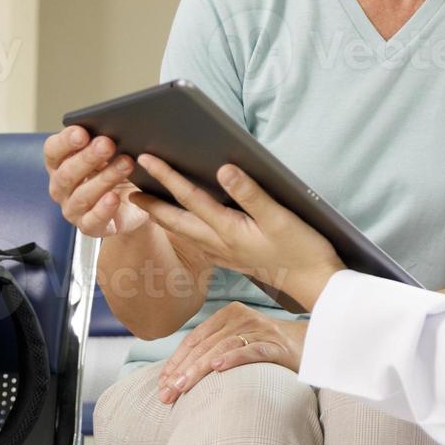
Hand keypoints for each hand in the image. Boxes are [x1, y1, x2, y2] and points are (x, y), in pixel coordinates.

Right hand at [44, 126, 145, 238]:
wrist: (135, 204)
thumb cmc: (118, 172)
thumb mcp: (113, 154)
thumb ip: (107, 141)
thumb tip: (117, 125)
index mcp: (61, 164)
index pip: (53, 150)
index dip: (66, 141)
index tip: (82, 131)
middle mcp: (62, 187)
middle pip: (67, 172)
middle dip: (88, 157)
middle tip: (108, 144)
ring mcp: (72, 209)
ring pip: (82, 195)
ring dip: (104, 178)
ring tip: (125, 164)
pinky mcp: (89, 226)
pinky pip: (92, 220)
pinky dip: (103, 209)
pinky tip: (115, 197)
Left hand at [129, 156, 345, 311]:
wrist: (315, 284)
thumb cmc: (302, 250)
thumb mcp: (280, 218)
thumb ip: (251, 194)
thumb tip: (224, 169)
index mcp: (228, 230)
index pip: (190, 198)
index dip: (167, 177)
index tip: (147, 160)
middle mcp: (220, 244)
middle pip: (177, 220)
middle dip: (151, 204)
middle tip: (129, 189)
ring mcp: (225, 253)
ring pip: (185, 232)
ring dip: (165, 217)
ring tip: (150, 204)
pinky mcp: (234, 258)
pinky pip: (198, 241)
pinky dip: (184, 229)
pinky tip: (186, 226)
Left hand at [156, 302, 306, 403]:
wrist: (315, 344)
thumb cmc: (271, 347)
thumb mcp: (240, 342)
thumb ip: (215, 349)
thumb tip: (177, 375)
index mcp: (230, 314)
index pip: (195, 339)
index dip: (175, 362)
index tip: (161, 385)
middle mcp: (243, 318)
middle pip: (205, 345)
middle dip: (182, 371)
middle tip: (166, 394)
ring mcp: (261, 330)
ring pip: (222, 348)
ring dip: (199, 369)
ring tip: (182, 387)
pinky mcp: (277, 345)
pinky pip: (252, 350)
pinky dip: (233, 358)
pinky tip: (218, 368)